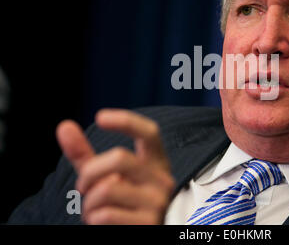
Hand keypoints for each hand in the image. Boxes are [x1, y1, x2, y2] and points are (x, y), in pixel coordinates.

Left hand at [56, 109, 174, 223]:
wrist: (139, 234)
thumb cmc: (122, 203)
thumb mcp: (105, 177)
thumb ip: (86, 155)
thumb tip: (64, 126)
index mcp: (156, 163)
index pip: (149, 133)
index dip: (127, 121)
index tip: (100, 117)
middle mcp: (162, 179)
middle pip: (120, 158)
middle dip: (89, 172)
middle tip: (83, 187)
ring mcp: (158, 202)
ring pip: (107, 189)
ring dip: (89, 203)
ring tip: (96, 210)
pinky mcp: (149, 223)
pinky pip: (105, 215)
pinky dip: (93, 219)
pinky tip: (102, 222)